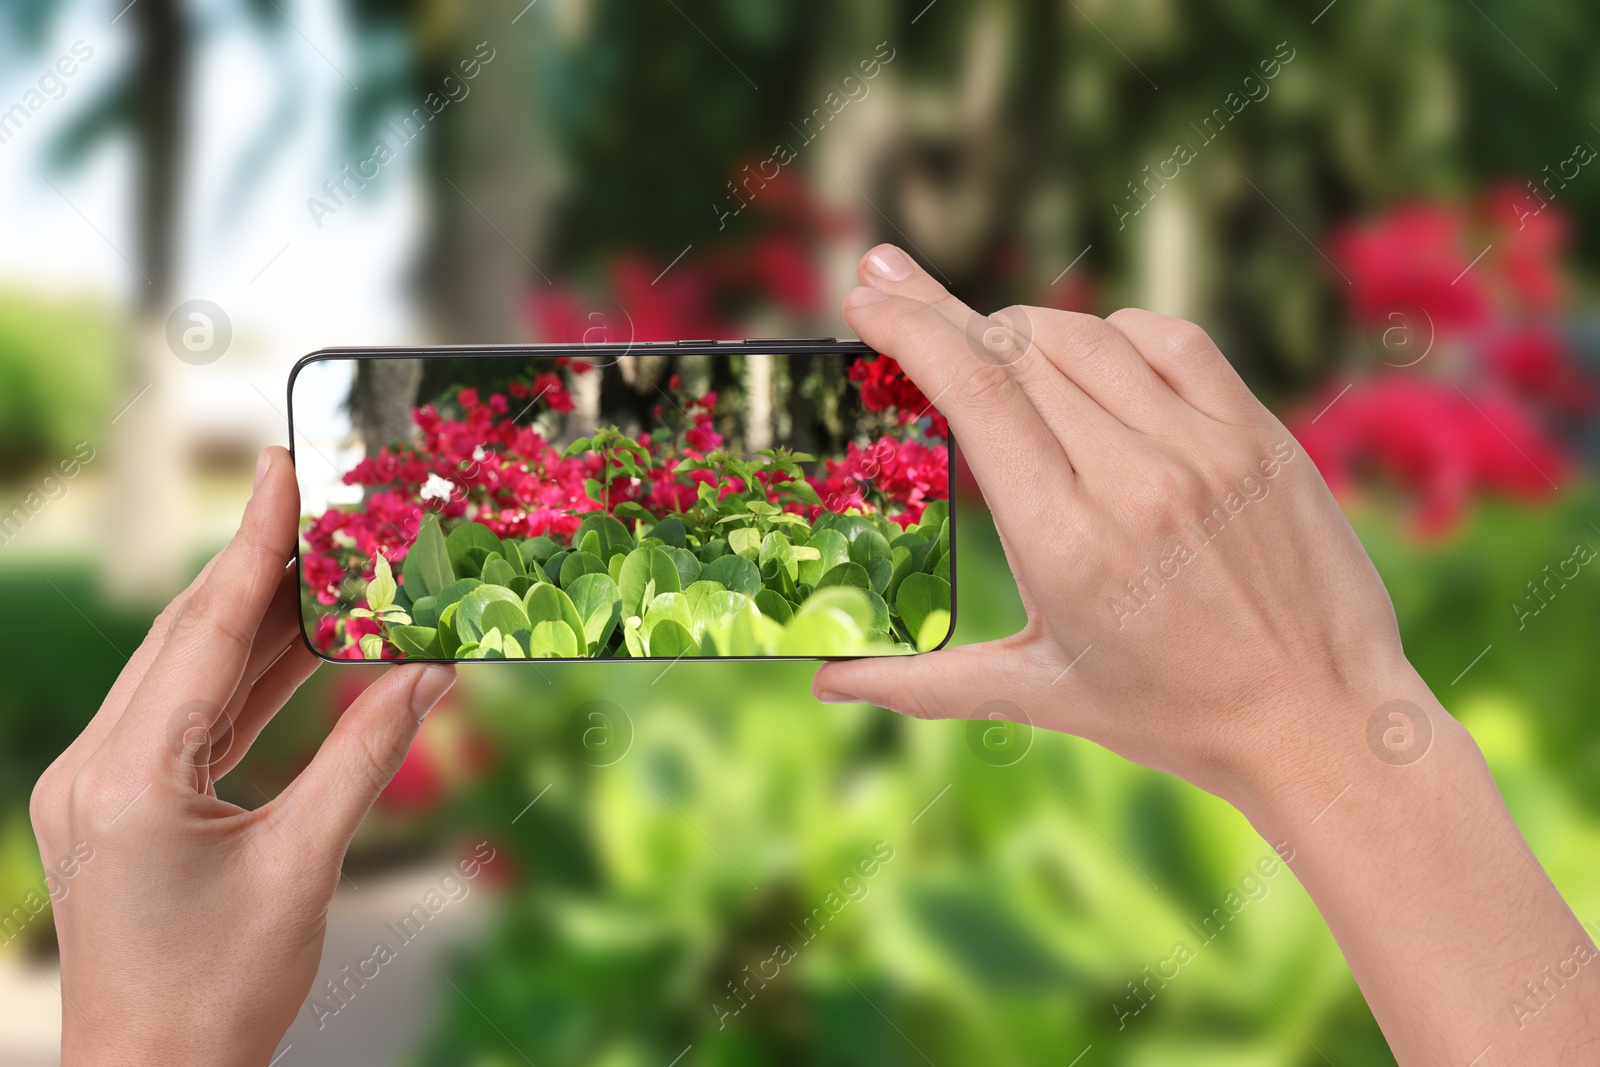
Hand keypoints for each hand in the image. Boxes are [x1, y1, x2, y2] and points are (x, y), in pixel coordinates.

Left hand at [29, 447, 455, 1066]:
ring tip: (330, 569)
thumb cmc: (223, 993)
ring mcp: (97, 783)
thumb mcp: (308, 865)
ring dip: (259, 621)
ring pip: (187, 671)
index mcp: (129, 778)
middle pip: (188, 636)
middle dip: (258, 566)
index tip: (282, 470)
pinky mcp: (116, 801)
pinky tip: (302, 647)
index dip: (253, 544)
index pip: (205, 632)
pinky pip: (186, 714)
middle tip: (318, 502)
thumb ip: (368, 754)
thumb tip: (430, 671)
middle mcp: (94, 767)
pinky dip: (247, 678)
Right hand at [815, 245, 1599, 1064]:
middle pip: (1021, 348)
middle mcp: (1134, 479)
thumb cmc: (1170, 715)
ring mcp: (1205, 447)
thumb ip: (920, 682)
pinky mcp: (1257, 433)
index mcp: (1066, 541)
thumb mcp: (1038, 695)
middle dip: (953, 322)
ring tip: (994, 350)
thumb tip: (822, 685)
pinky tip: (1091, 358)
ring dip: (1025, 329)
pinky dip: (1114, 333)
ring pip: (1088, 335)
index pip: (976, 388)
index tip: (866, 292)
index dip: (913, 324)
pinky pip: (1169, 339)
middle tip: (907, 310)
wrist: (1321, 721)